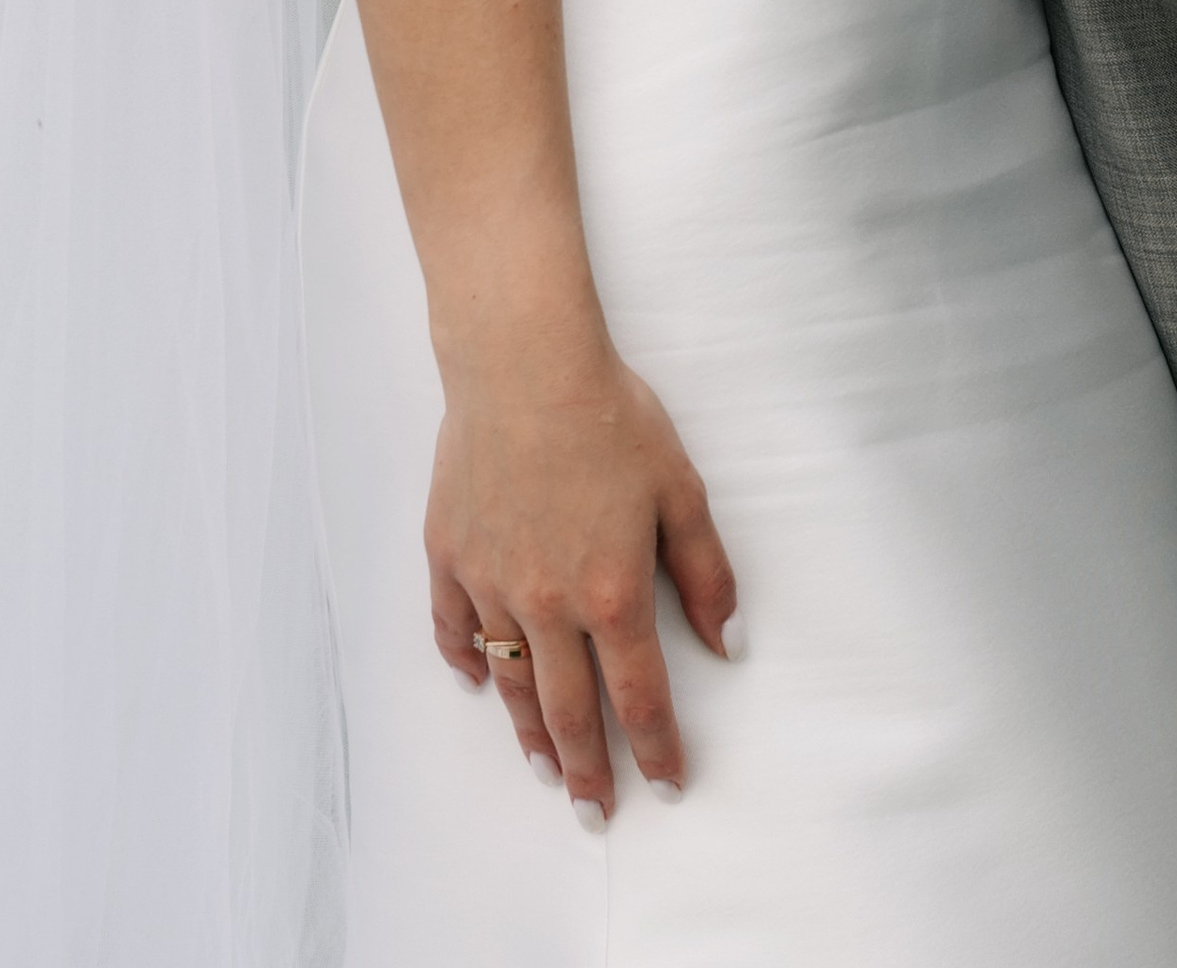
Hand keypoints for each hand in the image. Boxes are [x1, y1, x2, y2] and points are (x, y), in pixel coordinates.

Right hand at [430, 319, 739, 819]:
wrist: (523, 362)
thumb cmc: (609, 415)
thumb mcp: (680, 489)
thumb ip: (705, 573)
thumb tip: (728, 642)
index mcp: (611, 592)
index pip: (640, 696)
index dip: (657, 748)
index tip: (667, 786)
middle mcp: (547, 603)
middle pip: (569, 711)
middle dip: (587, 772)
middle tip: (595, 814)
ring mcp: (490, 583)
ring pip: (511, 681)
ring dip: (529, 733)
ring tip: (544, 770)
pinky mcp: (448, 554)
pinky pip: (453, 629)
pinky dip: (465, 664)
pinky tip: (478, 684)